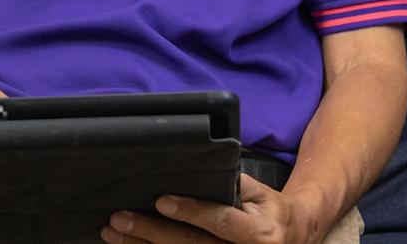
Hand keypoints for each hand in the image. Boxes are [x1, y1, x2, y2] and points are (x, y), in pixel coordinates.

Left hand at [100, 174, 310, 243]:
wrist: (292, 237)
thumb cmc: (268, 209)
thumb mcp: (258, 192)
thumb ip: (228, 184)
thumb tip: (192, 170)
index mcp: (261, 234)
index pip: (221, 221)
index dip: (191, 211)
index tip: (160, 200)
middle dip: (152, 232)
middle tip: (120, 219)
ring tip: (114, 234)